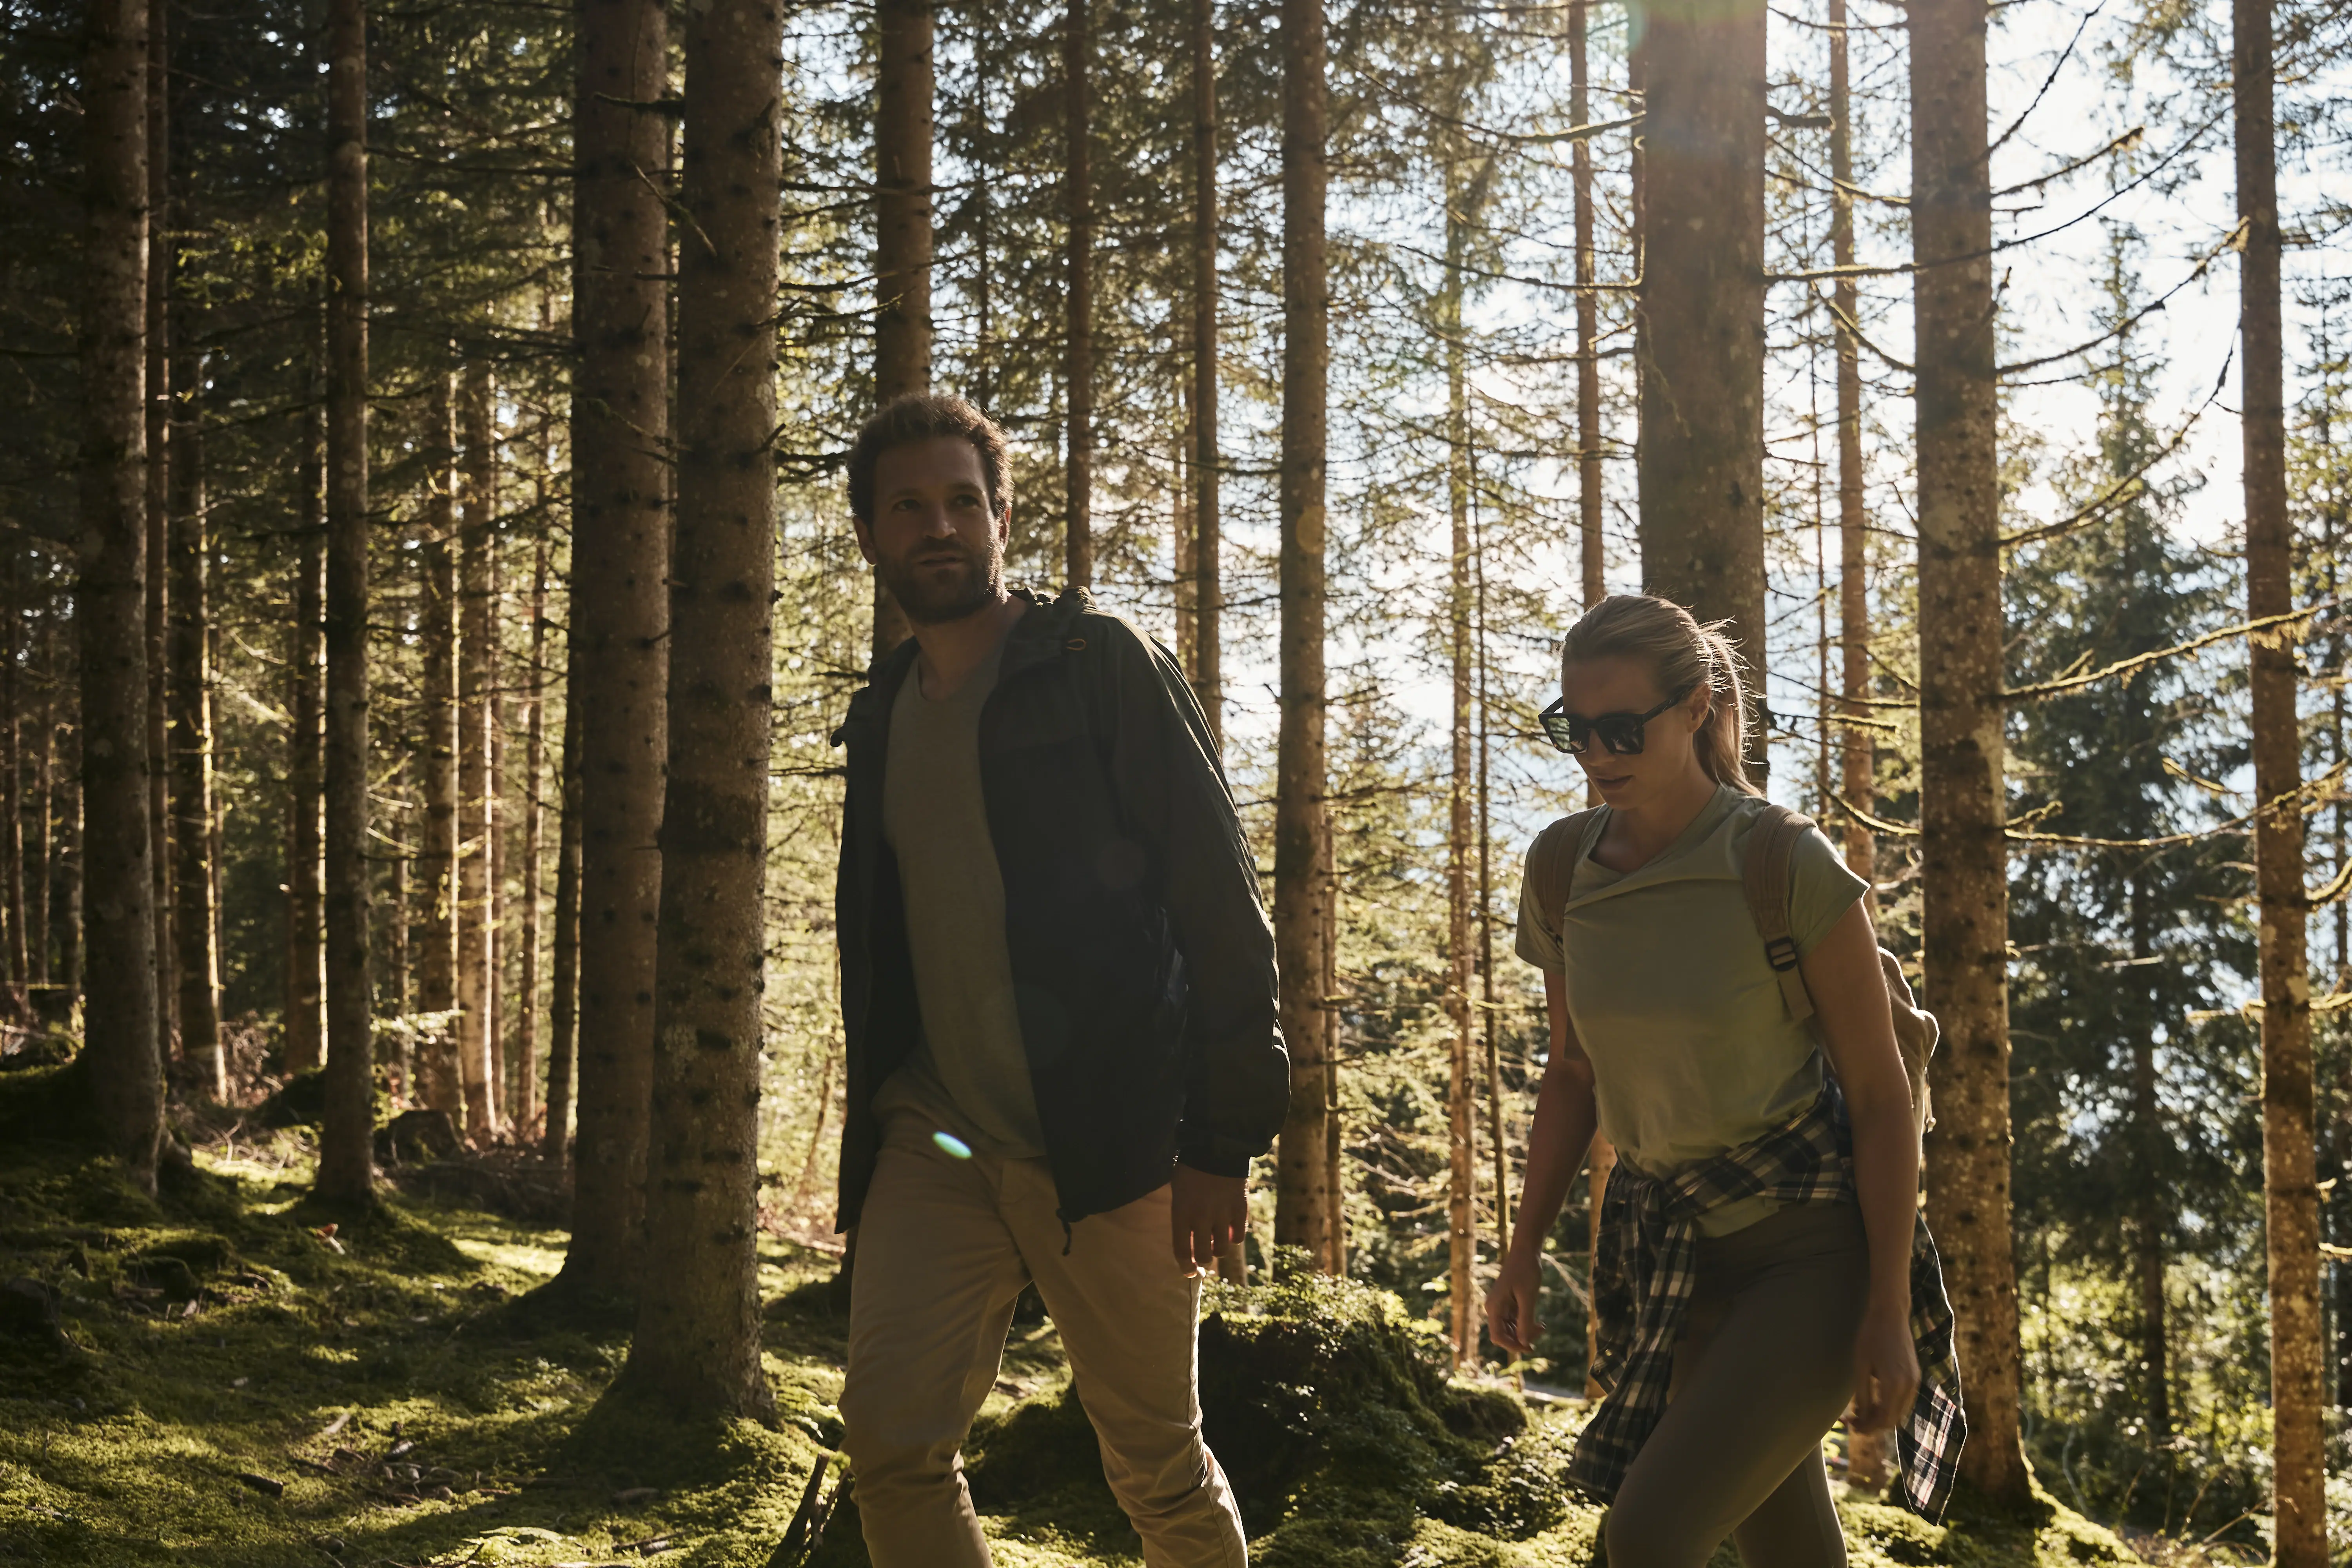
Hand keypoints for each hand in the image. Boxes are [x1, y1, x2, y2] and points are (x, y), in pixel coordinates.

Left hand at [1170, 1164, 1246, 1276]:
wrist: (1216, 1146)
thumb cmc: (1191, 1169)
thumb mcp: (1178, 1192)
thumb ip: (1183, 1217)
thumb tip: (1190, 1242)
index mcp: (1181, 1213)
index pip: (1181, 1250)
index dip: (1185, 1266)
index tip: (1189, 1271)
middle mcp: (1201, 1217)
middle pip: (1203, 1255)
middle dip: (1202, 1260)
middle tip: (1203, 1256)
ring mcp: (1222, 1214)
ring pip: (1222, 1250)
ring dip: (1218, 1249)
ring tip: (1216, 1239)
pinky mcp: (1240, 1209)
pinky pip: (1238, 1236)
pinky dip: (1233, 1237)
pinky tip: (1230, 1230)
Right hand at [1485, 1246, 1543, 1358]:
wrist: (1525, 1252)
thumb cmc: (1526, 1271)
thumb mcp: (1528, 1297)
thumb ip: (1525, 1321)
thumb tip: (1523, 1343)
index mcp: (1494, 1307)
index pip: (1498, 1337)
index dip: (1512, 1346)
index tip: (1530, 1347)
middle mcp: (1494, 1308)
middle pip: (1504, 1335)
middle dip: (1521, 1339)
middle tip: (1540, 1333)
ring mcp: (1500, 1307)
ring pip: (1510, 1330)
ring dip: (1525, 1333)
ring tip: (1541, 1327)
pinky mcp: (1507, 1304)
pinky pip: (1514, 1322)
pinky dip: (1525, 1325)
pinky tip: (1538, 1324)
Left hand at [1849, 1299, 1919, 1432]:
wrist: (1890, 1314)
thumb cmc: (1871, 1336)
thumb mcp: (1860, 1366)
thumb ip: (1862, 1394)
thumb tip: (1862, 1416)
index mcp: (1895, 1385)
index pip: (1883, 1420)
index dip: (1867, 1427)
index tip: (1851, 1425)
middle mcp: (1909, 1387)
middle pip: (1893, 1419)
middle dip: (1873, 1424)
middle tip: (1853, 1421)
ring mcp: (1915, 1381)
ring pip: (1899, 1411)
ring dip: (1881, 1415)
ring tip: (1861, 1412)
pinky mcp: (1915, 1375)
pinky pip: (1903, 1400)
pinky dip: (1890, 1405)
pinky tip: (1874, 1401)